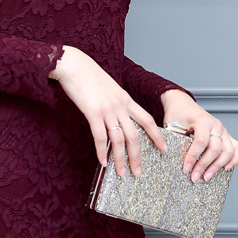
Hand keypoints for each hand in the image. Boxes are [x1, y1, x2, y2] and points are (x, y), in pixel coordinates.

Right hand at [50, 46, 166, 174]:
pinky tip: (103, 162)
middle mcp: (120, 105)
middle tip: (138, 172)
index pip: (147, 120)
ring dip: (121, 159)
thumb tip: (115, 115)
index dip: (156, 135)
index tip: (163, 148)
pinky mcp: (93, 112)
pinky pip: (100, 137)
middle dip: (137, 156)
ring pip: (119, 140)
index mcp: (125, 99)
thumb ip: (115, 101)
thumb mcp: (108, 87)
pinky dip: (102, 152)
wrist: (74, 65)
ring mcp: (107, 109)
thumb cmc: (87, 75)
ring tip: (121, 173)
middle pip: (135, 135)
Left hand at [161, 89, 237, 181]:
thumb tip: (177, 161)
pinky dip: (235, 159)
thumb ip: (176, 140)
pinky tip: (226, 168)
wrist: (182, 104)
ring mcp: (223, 130)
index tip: (186, 168)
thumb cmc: (177, 113)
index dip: (193, 157)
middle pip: (215, 149)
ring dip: (218, 166)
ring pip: (228, 151)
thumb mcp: (172, 124)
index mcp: (203, 120)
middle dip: (204, 166)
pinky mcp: (226, 135)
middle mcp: (216, 125)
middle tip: (194, 177)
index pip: (201, 142)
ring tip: (206, 177)